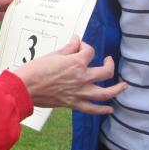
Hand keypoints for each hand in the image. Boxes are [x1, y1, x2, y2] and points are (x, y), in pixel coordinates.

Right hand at [10, 35, 125, 113]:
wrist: (25, 88)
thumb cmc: (36, 69)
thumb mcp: (53, 54)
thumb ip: (69, 48)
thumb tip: (77, 39)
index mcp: (76, 63)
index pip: (89, 51)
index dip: (85, 46)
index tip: (79, 45)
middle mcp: (82, 77)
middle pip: (106, 71)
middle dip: (109, 64)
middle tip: (108, 61)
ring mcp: (80, 92)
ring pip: (105, 93)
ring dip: (117, 89)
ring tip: (124, 86)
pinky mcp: (74, 104)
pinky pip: (92, 109)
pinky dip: (103, 110)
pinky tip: (110, 109)